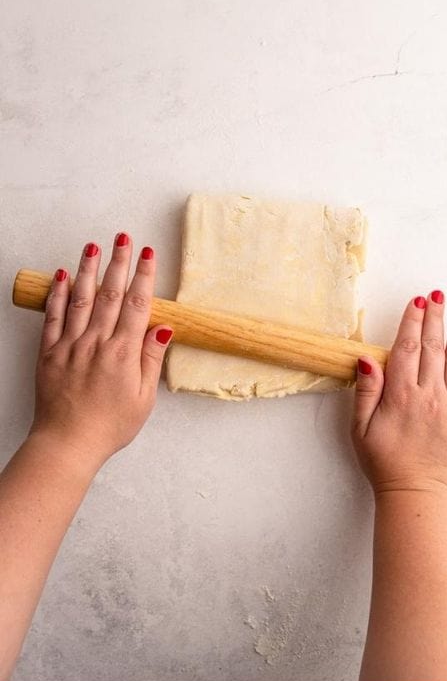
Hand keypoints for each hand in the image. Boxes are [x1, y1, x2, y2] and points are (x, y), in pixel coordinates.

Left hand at [29, 236, 172, 477]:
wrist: (68, 442)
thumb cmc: (110, 426)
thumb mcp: (144, 399)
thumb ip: (151, 360)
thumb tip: (162, 329)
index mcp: (123, 354)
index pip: (137, 305)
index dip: (144, 277)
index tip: (148, 255)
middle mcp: (96, 343)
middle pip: (110, 294)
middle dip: (118, 263)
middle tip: (123, 238)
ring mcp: (70, 344)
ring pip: (80, 298)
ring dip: (88, 269)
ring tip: (93, 247)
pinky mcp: (50, 352)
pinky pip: (53, 315)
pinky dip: (57, 293)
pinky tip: (61, 275)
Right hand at [350, 292, 446, 496]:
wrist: (414, 492)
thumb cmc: (384, 462)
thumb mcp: (361, 428)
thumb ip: (366, 391)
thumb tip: (368, 358)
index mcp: (401, 396)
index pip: (408, 348)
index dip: (412, 322)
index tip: (417, 302)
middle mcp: (430, 396)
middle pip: (434, 348)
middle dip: (435, 318)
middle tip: (437, 295)